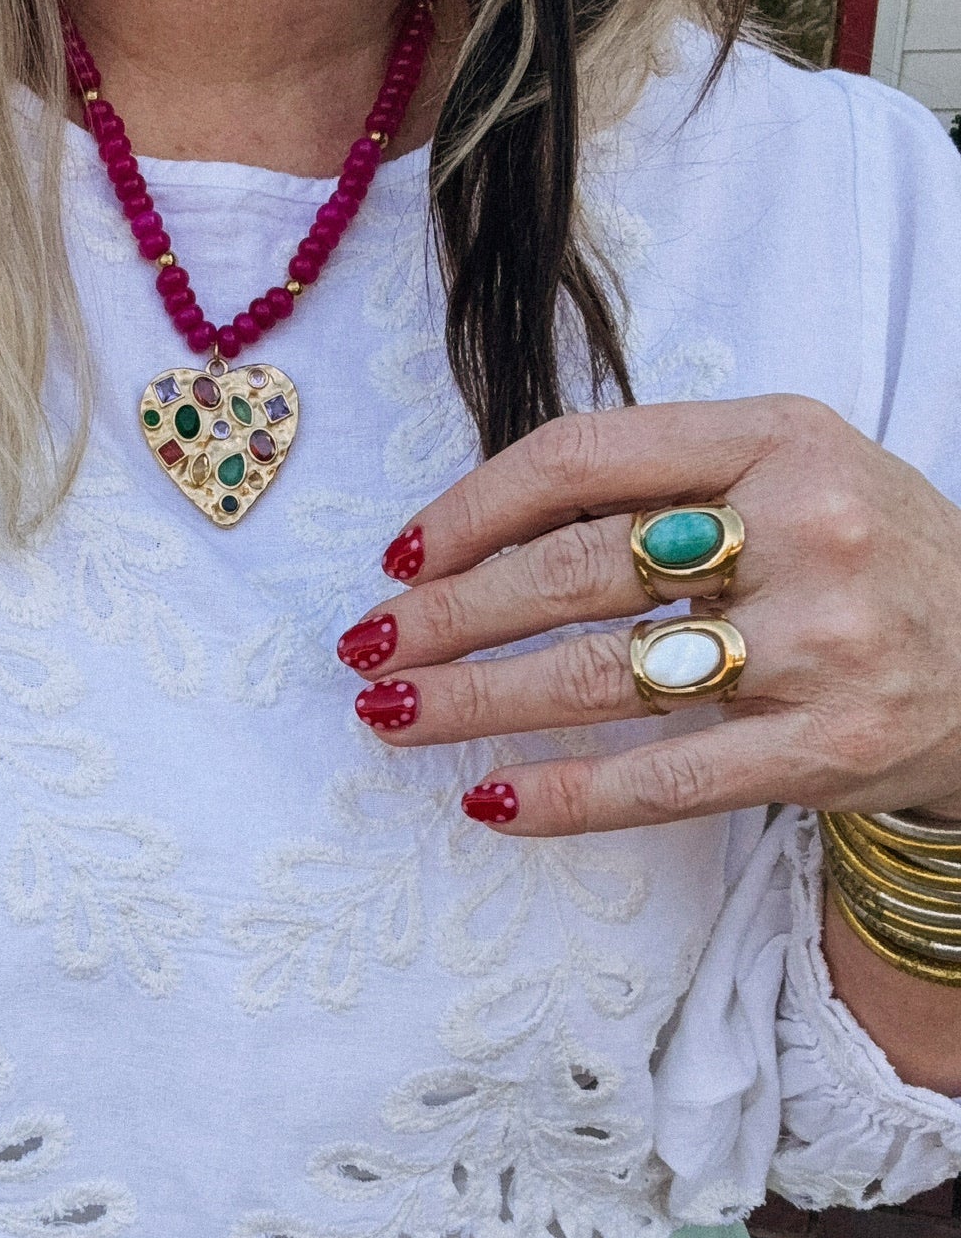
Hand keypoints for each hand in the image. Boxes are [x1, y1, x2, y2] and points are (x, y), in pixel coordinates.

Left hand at [340, 396, 960, 833]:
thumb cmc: (872, 560)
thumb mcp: (795, 472)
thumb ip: (666, 481)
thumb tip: (480, 532)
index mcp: (781, 435)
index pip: (583, 456)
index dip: (472, 508)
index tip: (401, 556)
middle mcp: (806, 526)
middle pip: (574, 569)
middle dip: (448, 613)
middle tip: (366, 647)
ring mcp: (820, 642)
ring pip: (601, 674)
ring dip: (474, 700)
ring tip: (391, 713)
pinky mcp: (825, 748)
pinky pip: (665, 778)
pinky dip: (566, 796)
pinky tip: (490, 802)